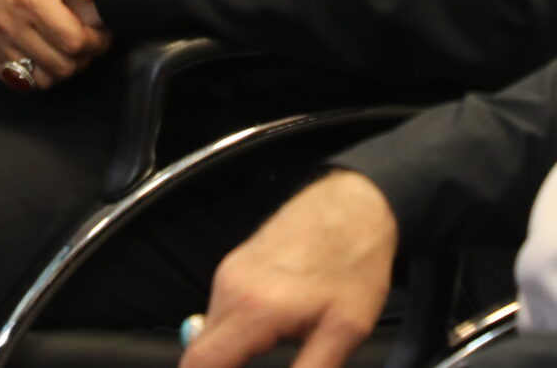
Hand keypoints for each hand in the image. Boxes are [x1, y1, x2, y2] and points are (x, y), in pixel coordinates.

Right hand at [0, 0, 111, 87]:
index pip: (73, 40)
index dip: (96, 41)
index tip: (102, 32)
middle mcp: (9, 26)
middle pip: (62, 65)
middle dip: (85, 56)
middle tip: (91, 40)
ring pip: (43, 79)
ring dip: (63, 68)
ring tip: (69, 48)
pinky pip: (20, 81)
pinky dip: (38, 75)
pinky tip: (46, 55)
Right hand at [181, 171, 399, 367]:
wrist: (355, 204)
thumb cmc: (355, 262)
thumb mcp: (345, 332)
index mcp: (255, 308)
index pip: (201, 363)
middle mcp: (232, 287)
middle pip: (200, 352)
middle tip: (264, 363)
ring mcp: (229, 271)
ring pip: (211, 331)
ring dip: (231, 352)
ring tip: (278, 346)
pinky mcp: (234, 264)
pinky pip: (222, 310)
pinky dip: (238, 329)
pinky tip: (273, 326)